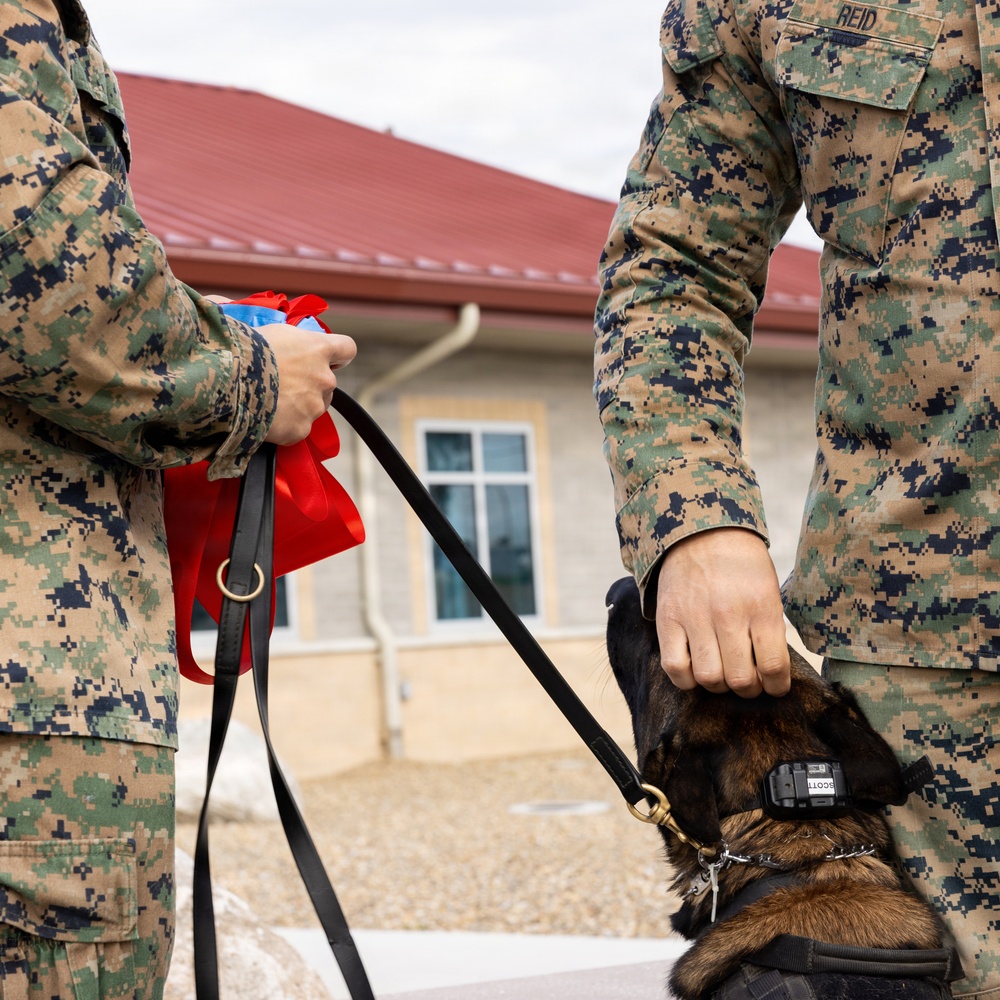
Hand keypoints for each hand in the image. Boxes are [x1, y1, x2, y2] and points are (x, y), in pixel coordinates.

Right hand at [256, 323, 356, 445]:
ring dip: (299, 405)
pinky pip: (297, 427)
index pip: (347, 349)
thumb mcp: (270, 331)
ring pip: (314, 406)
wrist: (226, 382)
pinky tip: (266, 417)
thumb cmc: (244, 350)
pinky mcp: (301, 429)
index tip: (331, 359)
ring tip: (270, 401)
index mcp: (318, 349)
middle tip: (282, 383)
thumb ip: (289, 337)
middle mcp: (324, 378)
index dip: (338, 356)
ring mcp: (314, 406)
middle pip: (326, 382)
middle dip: (309, 383)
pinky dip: (285, 426)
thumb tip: (268, 331)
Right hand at [655, 527, 789, 696]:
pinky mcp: (668, 619)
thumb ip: (769, 630)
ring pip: (709, 678)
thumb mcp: (768, 591)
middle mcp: (728, 614)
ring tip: (722, 674)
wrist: (702, 531)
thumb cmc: (741, 565)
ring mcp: (695, 618)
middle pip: (741, 679)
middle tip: (748, 680)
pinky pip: (675, 667)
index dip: (777, 686)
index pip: (773, 667)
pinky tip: (695, 671)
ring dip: (719, 686)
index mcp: (761, 606)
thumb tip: (771, 672)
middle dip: (749, 689)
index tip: (775, 686)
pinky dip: (687, 680)